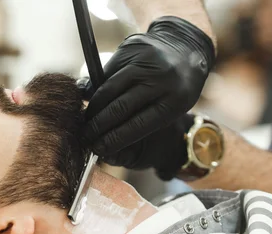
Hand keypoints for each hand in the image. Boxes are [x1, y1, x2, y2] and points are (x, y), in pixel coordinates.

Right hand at [80, 16, 214, 176]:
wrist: (185, 47)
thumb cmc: (176, 88)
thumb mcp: (170, 109)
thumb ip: (142, 122)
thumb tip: (105, 137)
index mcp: (174, 100)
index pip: (137, 125)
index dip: (115, 139)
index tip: (99, 147)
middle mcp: (159, 78)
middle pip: (120, 107)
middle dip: (99, 125)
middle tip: (86, 136)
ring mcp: (144, 61)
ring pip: (108, 89)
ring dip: (93, 107)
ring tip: (87, 120)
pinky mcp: (130, 48)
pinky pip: (107, 72)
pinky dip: (98, 87)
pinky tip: (92, 98)